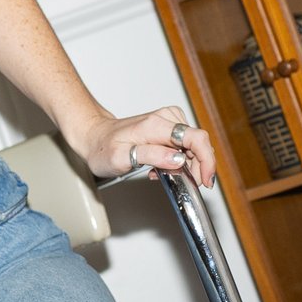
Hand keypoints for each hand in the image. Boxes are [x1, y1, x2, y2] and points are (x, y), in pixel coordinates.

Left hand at [77, 105, 217, 191]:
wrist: (94, 137)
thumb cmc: (103, 148)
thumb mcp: (121, 158)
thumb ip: (151, 156)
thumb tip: (178, 159)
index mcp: (156, 124)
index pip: (196, 138)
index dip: (207, 161)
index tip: (205, 180)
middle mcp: (166, 118)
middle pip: (199, 143)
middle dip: (198, 167)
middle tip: (185, 183)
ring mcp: (169, 120)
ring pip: (194, 145)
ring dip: (188, 165)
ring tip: (165, 174)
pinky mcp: (169, 125)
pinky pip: (185, 144)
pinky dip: (181, 159)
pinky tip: (165, 167)